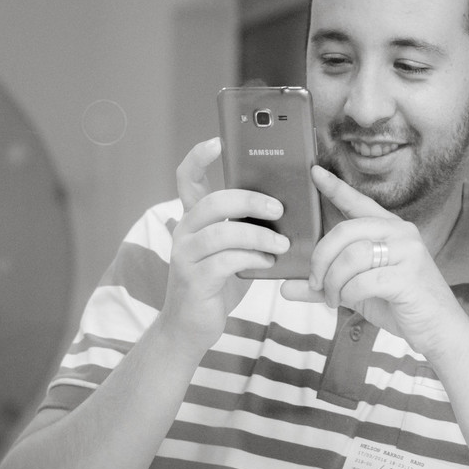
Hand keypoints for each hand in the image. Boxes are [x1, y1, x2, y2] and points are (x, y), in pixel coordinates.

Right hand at [160, 138, 290, 354]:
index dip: (198, 157)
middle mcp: (185, 232)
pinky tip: (267, 262)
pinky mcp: (194, 280)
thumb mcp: (232, 247)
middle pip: (212, 202)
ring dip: (258, 235)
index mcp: (194, 219)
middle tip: (278, 206)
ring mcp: (185, 256)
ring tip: (281, 242)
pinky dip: (252, 258)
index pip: (186, 179)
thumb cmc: (218, 282)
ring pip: (221, 233)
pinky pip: (225, 261)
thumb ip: (245, 225)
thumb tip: (284, 204)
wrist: (191, 327)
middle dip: (249, 199)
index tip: (218, 141)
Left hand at [279, 166, 466, 355]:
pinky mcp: (408, 276)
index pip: (358, 203)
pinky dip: (348, 293)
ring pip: (351, 256)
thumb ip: (324, 286)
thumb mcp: (358, 291)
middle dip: (321, 258)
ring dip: (333, 281)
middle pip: (345, 231)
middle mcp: (401, 233)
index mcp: (390, 229)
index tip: (314, 172)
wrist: (438, 330)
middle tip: (315, 281)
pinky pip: (363, 280)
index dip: (336, 187)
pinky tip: (348, 302)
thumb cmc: (399, 304)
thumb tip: (285, 288)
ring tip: (332, 297)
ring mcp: (407, 252)